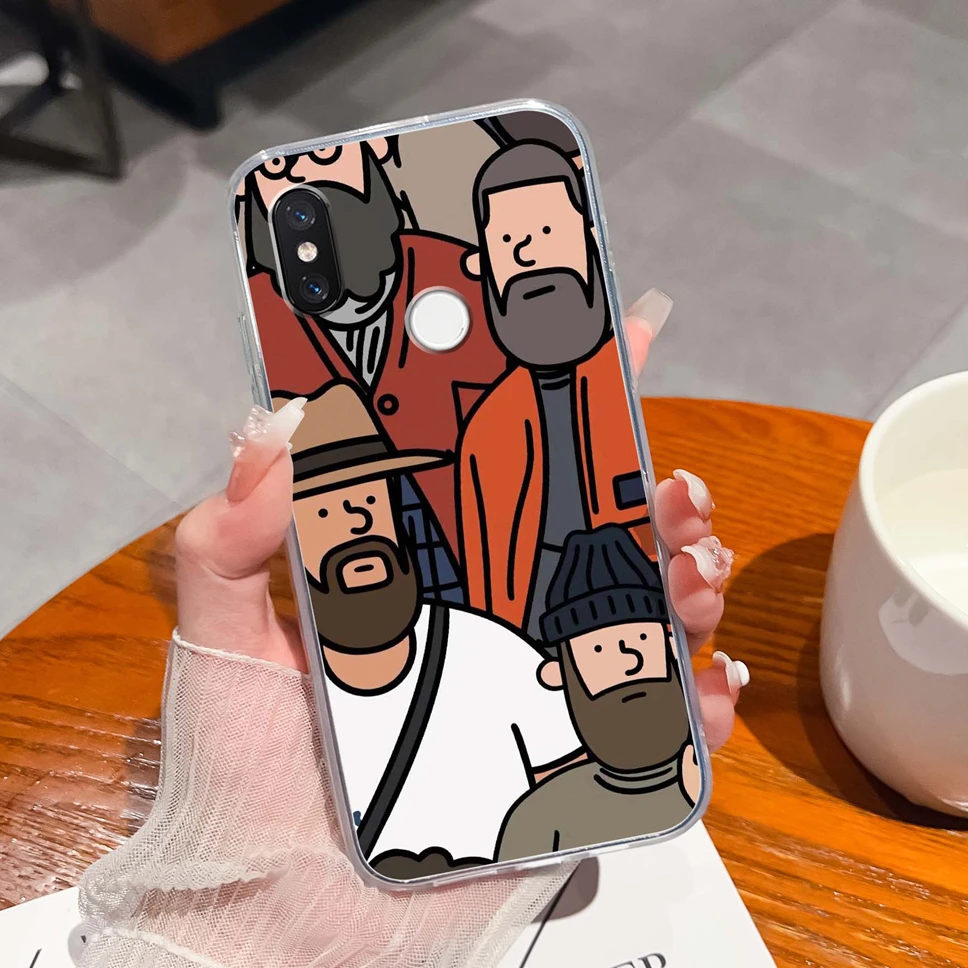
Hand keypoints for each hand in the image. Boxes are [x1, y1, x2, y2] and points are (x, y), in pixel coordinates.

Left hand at [175, 289, 745, 733]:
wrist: (281, 919)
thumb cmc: (248, 782)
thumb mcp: (224, 642)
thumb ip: (228, 539)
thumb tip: (272, 428)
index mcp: (426, 577)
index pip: (501, 474)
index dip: (557, 406)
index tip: (609, 343)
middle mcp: (490, 622)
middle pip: (596, 537)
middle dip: (651, 498)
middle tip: (671, 489)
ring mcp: (536, 693)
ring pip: (642, 615)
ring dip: (687, 581)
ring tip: (691, 574)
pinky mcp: (569, 771)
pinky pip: (659, 730)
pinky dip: (698, 702)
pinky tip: (706, 684)